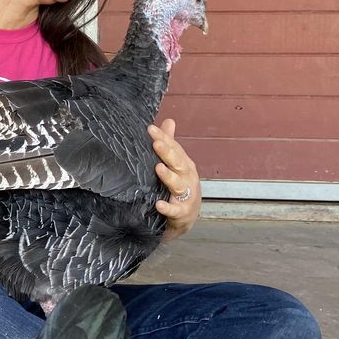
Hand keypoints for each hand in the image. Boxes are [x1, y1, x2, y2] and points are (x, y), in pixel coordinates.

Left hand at [149, 119, 200, 238]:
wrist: (186, 218)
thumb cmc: (180, 188)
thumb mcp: (176, 165)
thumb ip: (170, 144)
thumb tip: (168, 121)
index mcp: (184, 165)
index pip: (175, 149)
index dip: (164, 138)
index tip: (150, 129)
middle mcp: (187, 178)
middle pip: (178, 163)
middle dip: (168, 153)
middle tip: (156, 143)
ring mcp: (186, 196)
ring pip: (178, 185)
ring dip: (168, 177)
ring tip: (158, 168)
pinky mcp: (182, 213)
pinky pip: (174, 210)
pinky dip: (167, 208)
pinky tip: (159, 204)